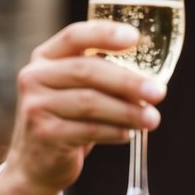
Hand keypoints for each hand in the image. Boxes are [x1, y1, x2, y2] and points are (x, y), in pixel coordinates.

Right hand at [0, 21, 165, 194]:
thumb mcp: (77, 90)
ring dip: (127, 111)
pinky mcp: (44, 133)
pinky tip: (129, 134)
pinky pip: (88, 130)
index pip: (74, 36)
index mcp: (46, 58)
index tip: (135, 37)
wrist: (37, 161)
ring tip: (152, 119)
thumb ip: (104, 77)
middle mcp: (35, 77)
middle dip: (128, 82)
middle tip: (159, 93)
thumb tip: (152, 80)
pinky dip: (114, 131)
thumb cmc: (68, 119)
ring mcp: (36, 105)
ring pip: (90, 103)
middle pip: (87, 71)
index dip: (104, 33)